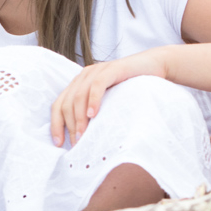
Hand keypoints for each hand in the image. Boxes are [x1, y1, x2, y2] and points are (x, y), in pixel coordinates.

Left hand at [49, 51, 165, 145]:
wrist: (154, 66)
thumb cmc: (131, 88)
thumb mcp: (109, 102)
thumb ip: (96, 114)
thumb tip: (85, 139)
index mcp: (79, 85)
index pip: (58, 105)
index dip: (56, 125)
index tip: (58, 144)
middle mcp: (83, 77)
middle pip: (66, 104)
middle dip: (69, 126)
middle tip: (77, 144)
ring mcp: (97, 71)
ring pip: (78, 96)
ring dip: (79, 118)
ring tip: (82, 135)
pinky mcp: (111, 69)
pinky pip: (97, 85)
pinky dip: (93, 101)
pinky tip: (93, 115)